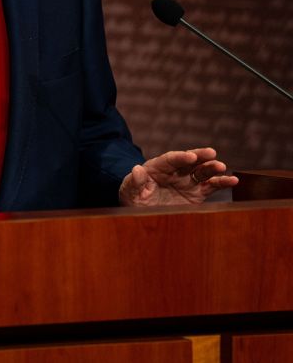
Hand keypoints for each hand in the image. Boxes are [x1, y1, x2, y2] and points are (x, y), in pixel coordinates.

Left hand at [118, 147, 238, 206]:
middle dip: (200, 156)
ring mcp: (187, 181)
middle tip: (211, 153)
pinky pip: (211, 186)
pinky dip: (222, 183)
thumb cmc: (133, 197)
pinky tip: (233, 181)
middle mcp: (175, 171)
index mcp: (157, 167)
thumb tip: (137, 169)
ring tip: (222, 167)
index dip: (180, 157)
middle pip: (189, 161)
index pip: (170, 159)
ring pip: (202, 171)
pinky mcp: (197, 193)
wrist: (142, 209)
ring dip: (212, 169)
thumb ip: (134, 181)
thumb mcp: (129, 190)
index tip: (190, 156)